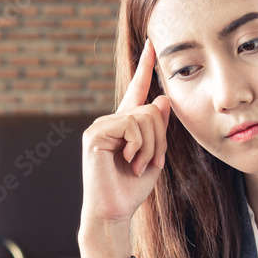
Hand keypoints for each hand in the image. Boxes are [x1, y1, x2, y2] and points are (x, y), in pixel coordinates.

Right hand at [81, 39, 170, 223]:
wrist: (113, 213)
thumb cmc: (131, 189)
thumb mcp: (154, 155)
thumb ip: (159, 128)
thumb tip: (163, 99)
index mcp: (123, 125)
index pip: (136, 91)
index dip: (144, 67)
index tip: (153, 44)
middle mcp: (109, 122)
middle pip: (152, 110)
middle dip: (160, 139)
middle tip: (150, 162)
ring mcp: (99, 127)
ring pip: (144, 118)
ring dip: (151, 146)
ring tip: (138, 166)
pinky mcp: (95, 135)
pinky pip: (132, 126)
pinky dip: (139, 147)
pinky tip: (129, 163)